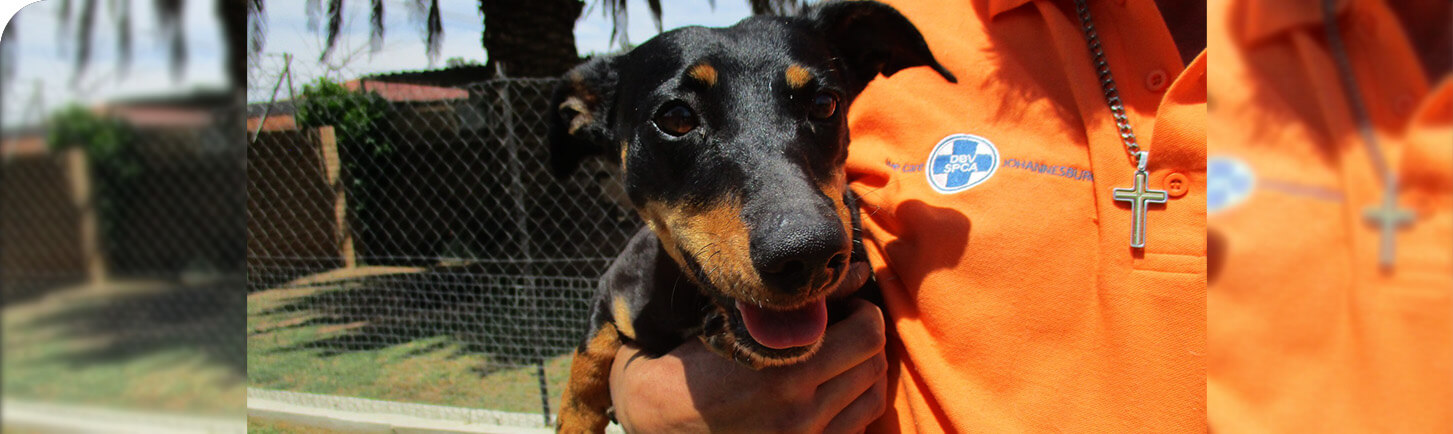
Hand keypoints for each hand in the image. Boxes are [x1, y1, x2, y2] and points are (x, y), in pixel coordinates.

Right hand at [609, 295, 887, 432]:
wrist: (659, 422)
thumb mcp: (743, 327)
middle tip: (845, 329)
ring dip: (865, 373)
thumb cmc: (695, 366)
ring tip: (841, 360)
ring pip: (873, 398)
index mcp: (787, 373)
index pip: (867, 333)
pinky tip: (832, 392)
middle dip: (866, 340)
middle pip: (875, 365)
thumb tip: (859, 272)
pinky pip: (857, 428)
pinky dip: (854, 405)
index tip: (845, 307)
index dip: (863, 311)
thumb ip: (808, 303)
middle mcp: (801, 413)